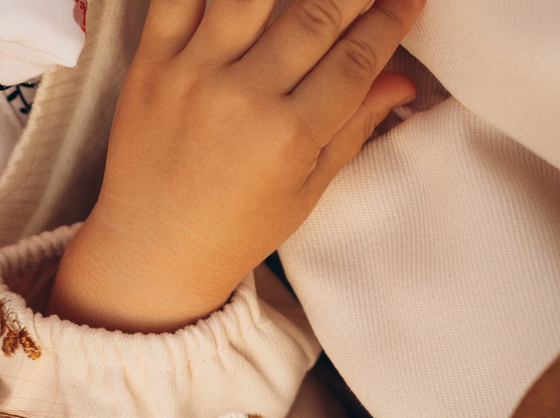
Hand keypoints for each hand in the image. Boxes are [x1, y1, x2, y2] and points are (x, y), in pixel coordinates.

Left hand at [51, 0, 422, 332]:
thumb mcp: (305, 189)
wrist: (151, 251)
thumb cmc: (233, 230)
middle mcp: (243, 99)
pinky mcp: (151, 64)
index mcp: (289, 137)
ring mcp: (193, 76)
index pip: (357, 58)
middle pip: (317, 14)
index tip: (408, 1)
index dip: (391, 21)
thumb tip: (403, 79)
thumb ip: (353, 126)